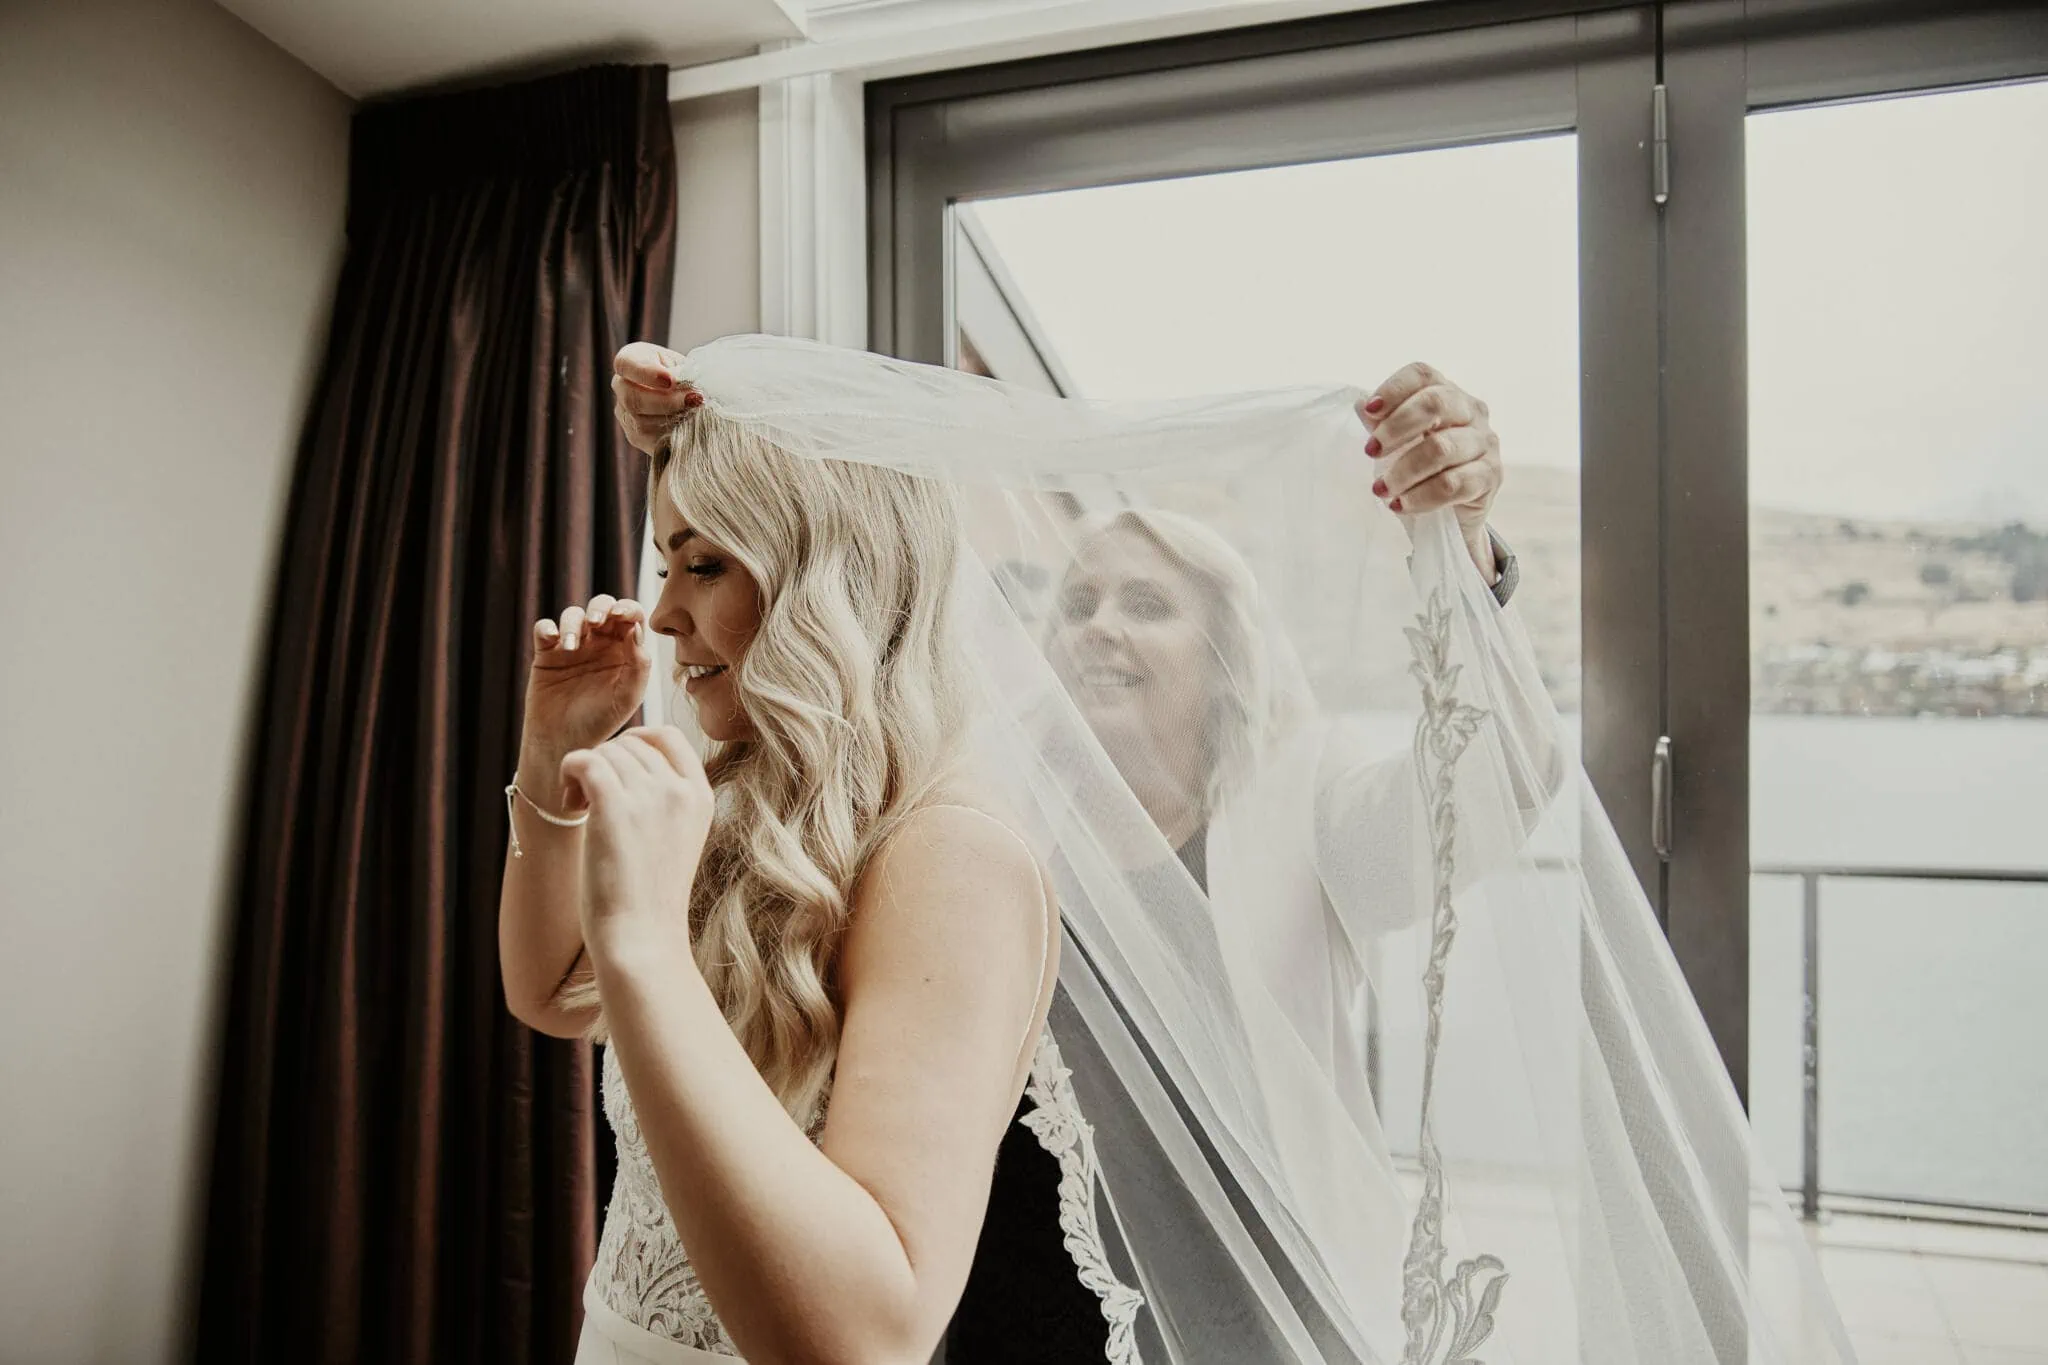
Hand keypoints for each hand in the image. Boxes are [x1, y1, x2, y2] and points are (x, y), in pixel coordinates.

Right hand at [522, 595, 653, 778]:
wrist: (564, 742)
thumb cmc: (600, 723)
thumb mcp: (627, 698)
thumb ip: (638, 665)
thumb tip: (636, 629)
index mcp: (624, 649)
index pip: (629, 617)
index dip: (627, 608)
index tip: (623, 615)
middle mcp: (599, 643)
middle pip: (601, 607)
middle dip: (600, 608)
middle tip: (596, 622)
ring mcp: (572, 646)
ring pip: (573, 614)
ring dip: (572, 622)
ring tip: (571, 646)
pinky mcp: (547, 653)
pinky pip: (544, 629)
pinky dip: (546, 628)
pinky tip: (552, 640)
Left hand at [560, 726, 714, 957]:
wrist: (642, 939)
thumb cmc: (650, 899)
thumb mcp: (677, 839)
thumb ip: (664, 799)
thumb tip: (627, 759)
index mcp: (700, 797)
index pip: (669, 736)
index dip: (637, 742)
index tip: (618, 770)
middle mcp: (679, 790)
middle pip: (632, 743)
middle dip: (607, 762)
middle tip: (591, 799)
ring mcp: (649, 796)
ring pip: (606, 751)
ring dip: (585, 771)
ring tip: (580, 807)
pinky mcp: (614, 806)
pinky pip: (585, 759)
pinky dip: (570, 770)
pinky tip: (570, 801)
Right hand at [614, 342, 702, 454]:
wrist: (689, 398)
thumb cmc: (684, 374)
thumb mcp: (683, 365)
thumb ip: (678, 373)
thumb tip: (680, 386)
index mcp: (629, 360)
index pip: (625, 364)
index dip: (646, 373)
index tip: (670, 380)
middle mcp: (620, 386)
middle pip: (632, 398)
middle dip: (666, 402)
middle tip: (693, 399)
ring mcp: (625, 413)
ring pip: (642, 423)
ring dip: (673, 418)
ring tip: (696, 411)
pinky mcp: (635, 436)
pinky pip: (651, 439)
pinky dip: (673, 432)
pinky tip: (688, 423)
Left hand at [1357, 362, 1503, 576]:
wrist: (1453, 515)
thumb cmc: (1422, 471)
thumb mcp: (1398, 445)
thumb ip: (1382, 424)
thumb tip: (1361, 404)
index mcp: (1446, 394)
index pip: (1422, 375)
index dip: (1394, 389)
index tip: (1369, 411)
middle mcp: (1471, 411)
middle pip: (1436, 402)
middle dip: (1396, 427)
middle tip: (1370, 451)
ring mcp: (1485, 443)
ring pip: (1441, 448)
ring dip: (1403, 471)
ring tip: (1381, 489)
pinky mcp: (1491, 477)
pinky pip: (1453, 484)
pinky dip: (1421, 497)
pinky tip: (1401, 505)